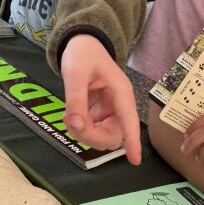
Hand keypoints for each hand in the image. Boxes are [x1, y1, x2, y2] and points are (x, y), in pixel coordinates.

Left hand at [60, 35, 141, 164]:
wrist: (80, 43)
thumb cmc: (82, 54)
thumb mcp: (75, 72)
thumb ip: (76, 99)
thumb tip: (76, 125)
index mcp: (121, 91)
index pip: (129, 120)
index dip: (132, 141)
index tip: (134, 161)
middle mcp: (119, 104)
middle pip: (113, 134)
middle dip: (92, 135)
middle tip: (71, 122)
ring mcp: (110, 109)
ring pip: (103, 135)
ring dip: (84, 133)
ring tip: (68, 116)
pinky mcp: (100, 112)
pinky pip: (93, 129)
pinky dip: (81, 128)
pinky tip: (70, 116)